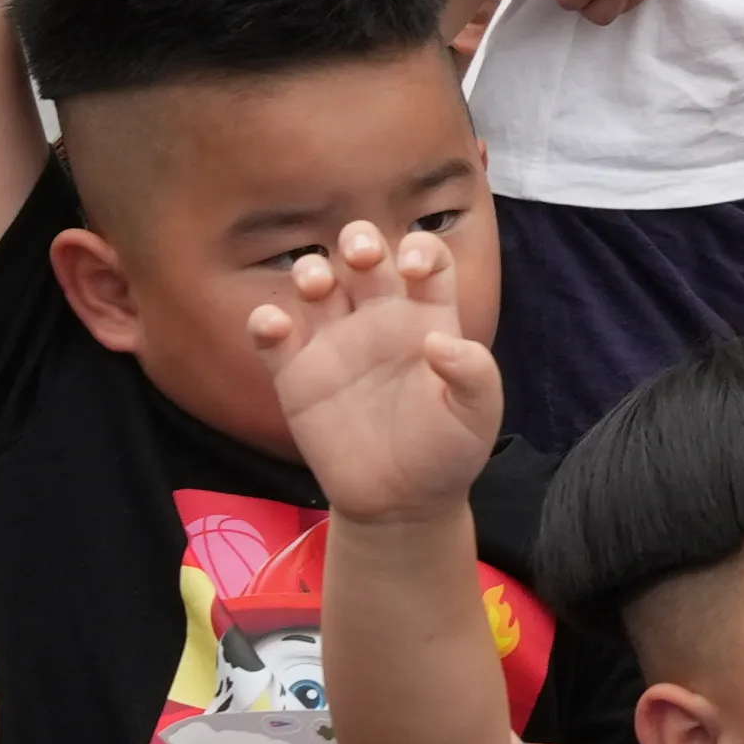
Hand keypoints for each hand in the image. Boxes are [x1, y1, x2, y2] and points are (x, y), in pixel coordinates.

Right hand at [253, 221, 504, 523]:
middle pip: (364, 255)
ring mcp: (335, 343)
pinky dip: (265, 321)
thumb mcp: (478, 416)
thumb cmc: (447, 452)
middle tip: (362, 258)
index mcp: (427, 318)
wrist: (401, 502)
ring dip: (311, 270)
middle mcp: (379, 320)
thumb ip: (475, 374)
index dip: (420, 249)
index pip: (426, 258)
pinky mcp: (296, 375)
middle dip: (359, 240)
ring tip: (318, 288)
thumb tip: (440, 341)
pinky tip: (275, 328)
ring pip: (315, 281)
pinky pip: (271, 334)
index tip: (413, 270)